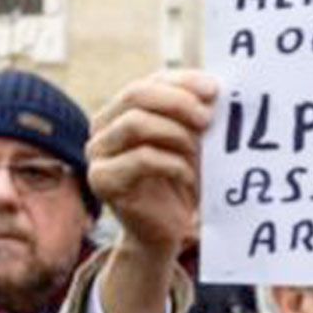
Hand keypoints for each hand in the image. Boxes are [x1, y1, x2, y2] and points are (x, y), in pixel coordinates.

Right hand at [87, 70, 217, 256]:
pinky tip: (189, 177)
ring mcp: (97, 153)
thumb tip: (214, 91)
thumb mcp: (190, 141)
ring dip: (176, 135)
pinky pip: (141, 159)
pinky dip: (172, 164)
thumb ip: (193, 115)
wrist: (167, 231)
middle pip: (136, 95)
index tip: (215, 90)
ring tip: (199, 153)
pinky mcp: (102, 180)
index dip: (182, 81)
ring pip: (135, 124)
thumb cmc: (182, 181)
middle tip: (208, 118)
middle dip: (177, 101)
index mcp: (122, 109)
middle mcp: (103, 126)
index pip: (151, 81)